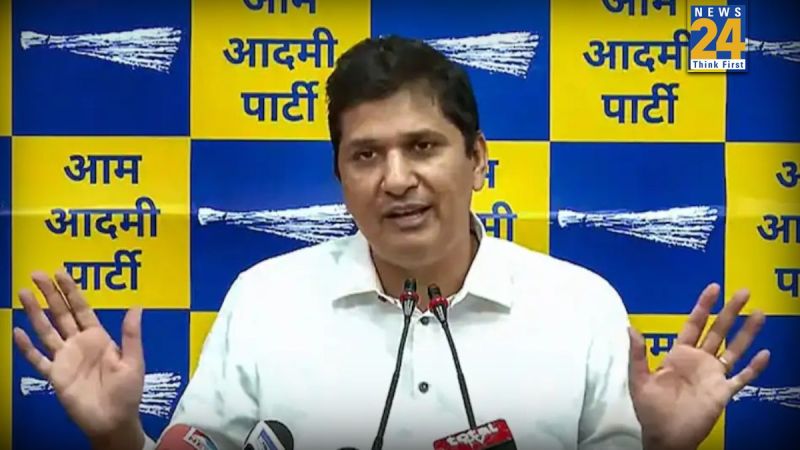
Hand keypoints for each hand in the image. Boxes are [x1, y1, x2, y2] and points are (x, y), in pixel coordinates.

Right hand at [13, 270, 145, 448]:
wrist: (113, 420)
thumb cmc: (127, 391)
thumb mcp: (134, 361)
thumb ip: (131, 335)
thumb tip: (137, 306)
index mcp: (98, 337)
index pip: (81, 308)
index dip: (71, 291)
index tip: (60, 273)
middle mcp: (79, 344)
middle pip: (60, 314)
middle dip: (49, 294)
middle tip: (37, 274)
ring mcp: (65, 358)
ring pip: (46, 330)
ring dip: (35, 313)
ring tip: (23, 293)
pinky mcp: (54, 375)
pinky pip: (37, 359)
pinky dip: (26, 347)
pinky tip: (17, 332)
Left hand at [627, 283, 769, 449]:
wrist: (664, 435)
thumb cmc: (650, 408)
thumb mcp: (639, 379)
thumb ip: (637, 354)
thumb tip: (630, 328)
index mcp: (679, 354)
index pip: (694, 324)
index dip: (704, 306)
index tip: (714, 288)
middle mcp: (699, 361)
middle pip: (718, 331)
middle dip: (731, 311)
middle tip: (744, 292)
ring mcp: (713, 375)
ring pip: (734, 349)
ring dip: (747, 332)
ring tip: (759, 313)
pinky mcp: (723, 392)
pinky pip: (741, 378)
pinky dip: (754, 367)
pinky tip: (765, 354)